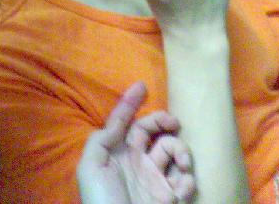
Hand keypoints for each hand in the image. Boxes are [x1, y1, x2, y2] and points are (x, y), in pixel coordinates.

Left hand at [77, 82, 194, 203]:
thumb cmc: (102, 201)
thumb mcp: (90, 168)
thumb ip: (102, 139)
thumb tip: (118, 120)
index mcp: (115, 153)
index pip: (124, 121)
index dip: (130, 102)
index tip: (142, 85)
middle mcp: (136, 162)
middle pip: (153, 132)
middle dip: (164, 122)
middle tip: (174, 124)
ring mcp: (154, 180)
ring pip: (173, 151)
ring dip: (181, 151)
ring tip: (182, 162)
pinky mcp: (169, 198)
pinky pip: (185, 181)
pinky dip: (188, 180)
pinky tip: (182, 188)